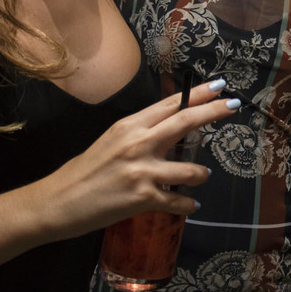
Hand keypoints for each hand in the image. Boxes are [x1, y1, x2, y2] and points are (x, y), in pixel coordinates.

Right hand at [29, 79, 240, 239]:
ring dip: (201, 174)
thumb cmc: (84, 171)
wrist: (56, 203)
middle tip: (234, 105)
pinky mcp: (142, 198)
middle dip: (215, 112)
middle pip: (187, 122)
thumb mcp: (111, 141)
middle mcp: (139, 143)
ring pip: (191, 169)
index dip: (199, 94)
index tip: (220, 86)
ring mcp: (142, 171)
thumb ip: (141, 133)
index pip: (172, 104)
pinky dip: (188, 204)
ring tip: (199, 178)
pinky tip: (190, 205)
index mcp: (130, 126)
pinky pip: (179, 201)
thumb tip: (169, 128)